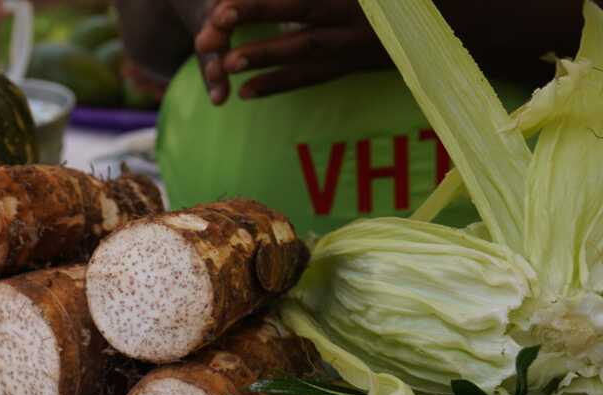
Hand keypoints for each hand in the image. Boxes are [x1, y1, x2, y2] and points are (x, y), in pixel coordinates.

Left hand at [193, 0, 390, 103]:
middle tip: (218, 17)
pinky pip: (314, 77)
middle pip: (302, 8)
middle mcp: (360, 12)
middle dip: (259, 11)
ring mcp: (358, 41)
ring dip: (265, 56)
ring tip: (225, 64)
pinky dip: (281, 83)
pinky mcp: (355, 64)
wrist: (468, 26)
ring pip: (305, 49)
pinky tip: (247, 93)